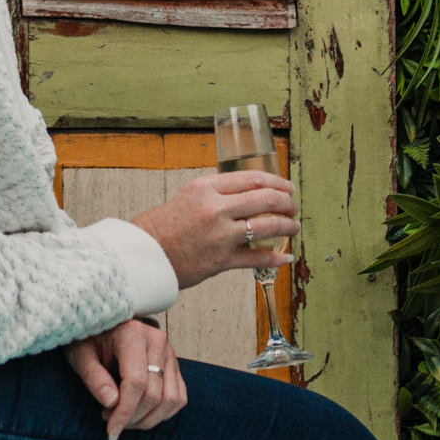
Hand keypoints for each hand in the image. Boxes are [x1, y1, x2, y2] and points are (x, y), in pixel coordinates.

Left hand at [64, 316, 186, 439]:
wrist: (103, 324)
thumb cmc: (88, 341)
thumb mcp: (80, 357)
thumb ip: (95, 379)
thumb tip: (112, 403)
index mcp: (132, 335)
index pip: (136, 383)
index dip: (125, 412)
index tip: (111, 431)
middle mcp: (157, 342)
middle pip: (154, 395)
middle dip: (133, 418)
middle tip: (111, 421)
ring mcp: (170, 353)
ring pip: (171, 399)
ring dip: (149, 419)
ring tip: (126, 419)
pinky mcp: (174, 364)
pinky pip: (179, 397)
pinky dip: (163, 413)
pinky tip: (141, 414)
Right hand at [129, 169, 298, 288]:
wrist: (146, 253)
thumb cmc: (166, 225)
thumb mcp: (190, 195)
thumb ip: (218, 192)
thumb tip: (252, 192)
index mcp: (207, 188)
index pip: (252, 178)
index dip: (277, 182)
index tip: (287, 187)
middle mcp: (215, 208)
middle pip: (265, 199)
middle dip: (286, 203)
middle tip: (293, 207)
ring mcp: (219, 235)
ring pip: (267, 226)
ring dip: (287, 226)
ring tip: (293, 227)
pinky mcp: (221, 260)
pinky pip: (257, 257)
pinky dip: (275, 258)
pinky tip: (285, 257)